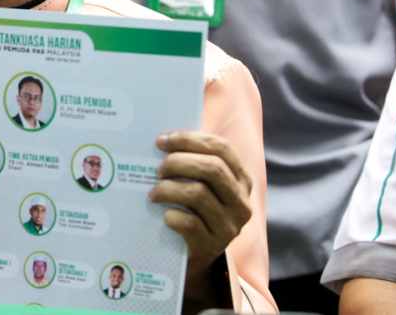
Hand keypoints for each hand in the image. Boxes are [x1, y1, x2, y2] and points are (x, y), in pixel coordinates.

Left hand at [149, 131, 251, 297]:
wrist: (194, 255)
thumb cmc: (194, 210)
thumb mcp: (202, 185)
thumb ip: (193, 162)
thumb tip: (162, 138)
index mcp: (242, 180)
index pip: (221, 149)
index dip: (190, 140)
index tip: (162, 141)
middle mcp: (241, 203)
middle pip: (212, 169)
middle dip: (178, 162)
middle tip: (158, 169)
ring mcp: (230, 226)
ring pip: (198, 194)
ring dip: (168, 189)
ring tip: (153, 193)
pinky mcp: (212, 246)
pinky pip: (189, 223)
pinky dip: (172, 215)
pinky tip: (164, 215)